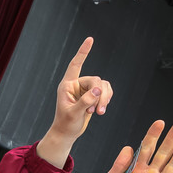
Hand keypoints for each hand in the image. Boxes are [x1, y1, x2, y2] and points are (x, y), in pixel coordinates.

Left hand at [37, 37, 113, 165]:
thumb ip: (86, 100)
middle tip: (97, 110)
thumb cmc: (66, 124)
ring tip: (99, 112)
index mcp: (67, 85)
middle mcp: (76, 85)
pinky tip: (101, 110)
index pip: (75, 65)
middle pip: (96, 80)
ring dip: (104, 98)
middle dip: (100, 94)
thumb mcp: (74, 113)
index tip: (90, 39)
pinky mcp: (93, 95)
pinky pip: (106, 90)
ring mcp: (85, 89)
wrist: (67, 133)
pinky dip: (106, 99)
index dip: (83, 52)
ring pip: (103, 85)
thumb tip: (99, 89)